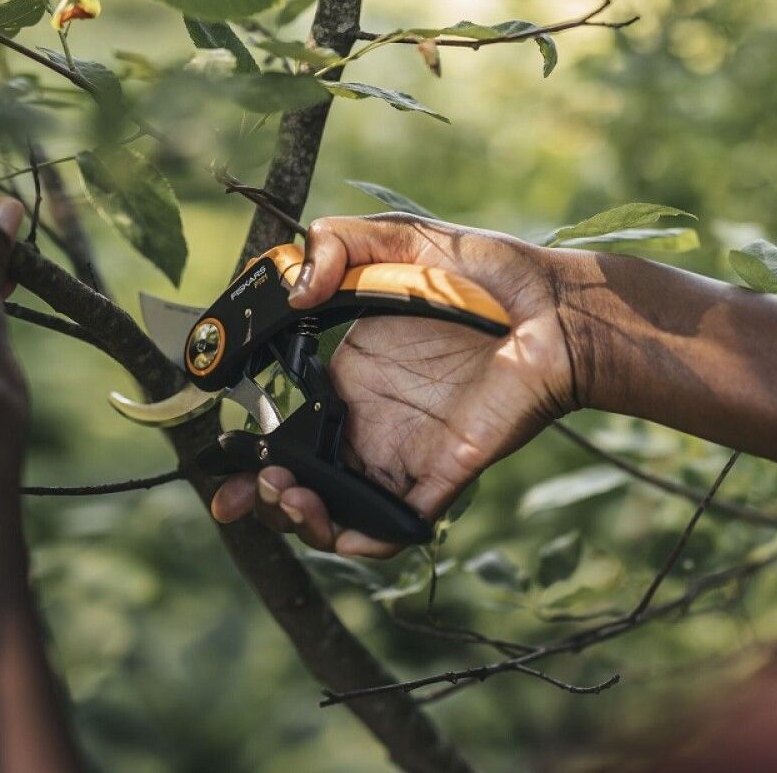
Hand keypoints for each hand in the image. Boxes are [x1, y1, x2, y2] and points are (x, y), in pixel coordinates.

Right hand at [211, 214, 590, 557]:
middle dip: (265, 497)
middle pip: (305, 478)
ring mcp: (406, 451)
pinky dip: (360, 539)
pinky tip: (334, 523)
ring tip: (288, 494)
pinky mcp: (443, 474)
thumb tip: (295, 292)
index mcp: (354, 375)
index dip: (252, 448)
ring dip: (300, 519)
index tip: (220, 461)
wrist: (556, 308)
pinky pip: (395, 524)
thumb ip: (336, 244)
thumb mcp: (399, 238)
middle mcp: (374, 420)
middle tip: (248, 490)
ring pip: (339, 509)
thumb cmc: (484, 272)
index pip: (290, 424)